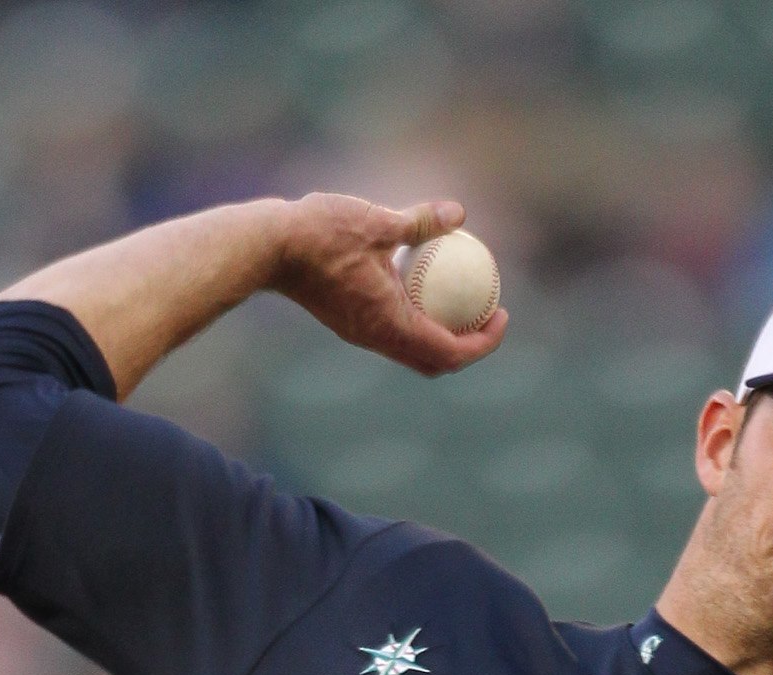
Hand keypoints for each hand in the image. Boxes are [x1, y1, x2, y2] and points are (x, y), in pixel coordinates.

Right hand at [270, 193, 508, 376]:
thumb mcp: (377, 220)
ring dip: (443, 335)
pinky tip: (425, 283)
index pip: (449, 352)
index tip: (501, 314)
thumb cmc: (320, 233)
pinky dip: (418, 318)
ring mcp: (362, 334)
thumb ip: (421, 221)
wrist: (270, 249)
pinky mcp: (352, 322)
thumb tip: (459, 214)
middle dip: (469, 345)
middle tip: (490, 313)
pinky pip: (395, 332)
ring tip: (463, 301)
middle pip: (434, 362)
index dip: (483, 342)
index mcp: (390, 324)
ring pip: (414, 351)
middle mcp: (378, 338)